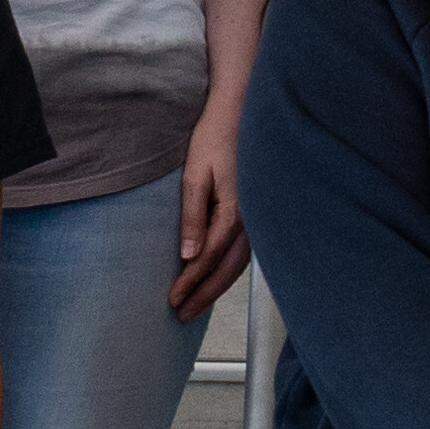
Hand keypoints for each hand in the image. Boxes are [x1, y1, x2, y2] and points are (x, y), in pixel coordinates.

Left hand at [168, 91, 251, 320]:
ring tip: (196, 305)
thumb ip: (192, 216)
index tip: (172, 300)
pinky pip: (243, 252)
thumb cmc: (214, 139)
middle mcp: (250, 221)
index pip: (207, 259)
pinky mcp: (255, 214)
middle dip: (203, 295)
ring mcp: (257, 219)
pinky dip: (228, 271)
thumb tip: (188, 255)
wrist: (240, 113)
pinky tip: (216, 278)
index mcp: (234, 212)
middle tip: (182, 314)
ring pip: (237, 265)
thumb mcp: (194, 175)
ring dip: (216, 287)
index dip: (189, 283)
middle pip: (226, 270)